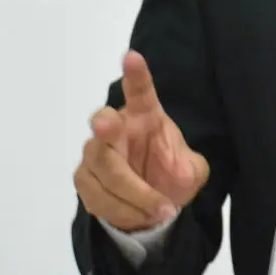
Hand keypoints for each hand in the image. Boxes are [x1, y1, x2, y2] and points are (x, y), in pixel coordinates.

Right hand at [72, 51, 210, 231]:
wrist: (151, 208)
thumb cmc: (169, 176)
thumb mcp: (190, 171)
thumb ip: (190, 168)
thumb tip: (182, 169)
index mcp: (145, 115)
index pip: (139, 92)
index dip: (136, 76)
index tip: (132, 57)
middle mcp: (116, 128)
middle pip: (104, 124)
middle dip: (106, 127)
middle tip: (109, 127)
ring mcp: (96, 153)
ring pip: (102, 167)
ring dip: (132, 192)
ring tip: (162, 210)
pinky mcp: (85, 179)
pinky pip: (96, 194)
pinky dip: (121, 209)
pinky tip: (141, 217)